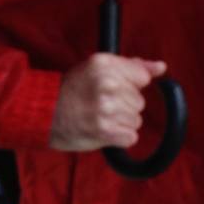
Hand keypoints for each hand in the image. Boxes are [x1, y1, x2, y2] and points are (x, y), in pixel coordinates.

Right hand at [50, 54, 166, 151]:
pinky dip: (119, 138)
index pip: (142, 78)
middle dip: (124, 106)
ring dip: (121, 123)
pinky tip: (104, 131)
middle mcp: (108, 84)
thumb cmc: (72, 89)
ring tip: (99, 118)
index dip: (129, 86)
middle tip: (100, 105)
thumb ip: (133, 66)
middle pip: (140, 101)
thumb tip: (161, 68)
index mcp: (106, 65)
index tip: (112, 89)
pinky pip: (131, 137)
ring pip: (136, 120)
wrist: (42, 113)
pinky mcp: (105, 131)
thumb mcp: (98, 67)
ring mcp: (106, 109)